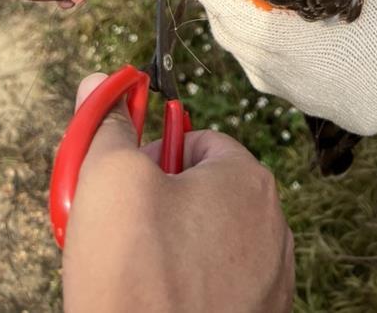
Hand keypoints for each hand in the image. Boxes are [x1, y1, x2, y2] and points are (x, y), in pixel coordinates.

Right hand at [62, 74, 294, 312]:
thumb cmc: (137, 278)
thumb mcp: (109, 180)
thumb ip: (108, 126)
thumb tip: (102, 85)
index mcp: (247, 178)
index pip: (195, 142)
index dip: (150, 158)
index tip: (125, 185)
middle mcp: (274, 222)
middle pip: (205, 190)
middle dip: (161, 203)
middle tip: (124, 232)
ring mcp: (273, 276)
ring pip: (213, 238)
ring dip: (175, 245)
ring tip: (139, 271)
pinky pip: (222, 282)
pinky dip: (194, 285)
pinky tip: (161, 298)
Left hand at [182, 0, 376, 161]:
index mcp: (280, 33)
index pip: (216, 1)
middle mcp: (274, 68)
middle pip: (223, 28)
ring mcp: (290, 91)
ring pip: (243, 53)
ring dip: (239, 21)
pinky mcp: (308, 103)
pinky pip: (267, 70)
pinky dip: (262, 43)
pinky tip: (284, 23)